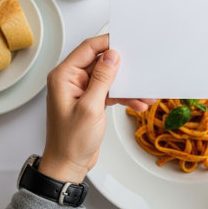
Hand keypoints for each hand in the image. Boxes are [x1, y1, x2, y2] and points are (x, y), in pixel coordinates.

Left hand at [38, 34, 155, 183]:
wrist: (68, 166)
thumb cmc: (70, 142)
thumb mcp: (90, 108)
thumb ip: (101, 79)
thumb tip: (111, 56)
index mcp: (64, 76)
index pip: (88, 48)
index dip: (108, 43)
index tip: (126, 42)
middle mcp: (72, 80)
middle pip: (101, 62)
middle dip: (123, 68)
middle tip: (139, 67)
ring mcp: (82, 90)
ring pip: (109, 77)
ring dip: (127, 85)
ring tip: (144, 92)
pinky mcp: (91, 99)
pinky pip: (111, 90)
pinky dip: (124, 96)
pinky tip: (137, 102)